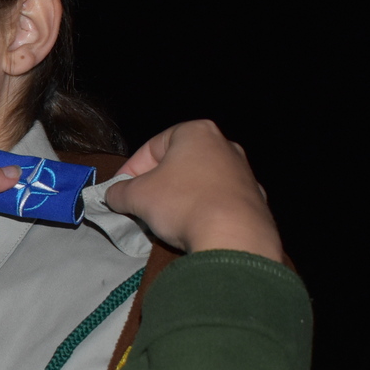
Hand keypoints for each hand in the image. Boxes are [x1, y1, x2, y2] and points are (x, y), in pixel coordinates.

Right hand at [105, 120, 282, 262]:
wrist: (233, 237)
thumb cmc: (181, 203)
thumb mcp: (136, 196)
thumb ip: (119, 192)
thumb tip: (114, 195)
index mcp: (196, 132)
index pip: (151, 147)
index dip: (129, 171)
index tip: (119, 191)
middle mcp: (224, 145)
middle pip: (177, 164)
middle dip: (155, 184)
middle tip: (139, 205)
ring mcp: (244, 172)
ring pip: (199, 182)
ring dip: (178, 198)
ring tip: (164, 220)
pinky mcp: (255, 199)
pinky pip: (218, 201)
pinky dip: (202, 211)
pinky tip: (191, 228)